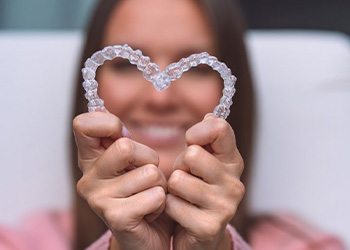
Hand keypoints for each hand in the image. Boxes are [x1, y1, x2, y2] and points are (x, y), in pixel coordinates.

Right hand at [73, 111, 171, 249]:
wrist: (148, 236)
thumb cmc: (143, 193)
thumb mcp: (133, 161)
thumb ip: (120, 138)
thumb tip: (102, 109)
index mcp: (91, 160)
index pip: (84, 124)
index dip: (108, 123)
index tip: (122, 135)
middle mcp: (88, 178)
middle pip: (126, 146)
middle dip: (149, 159)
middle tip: (146, 176)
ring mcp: (99, 199)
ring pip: (149, 172)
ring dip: (159, 184)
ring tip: (149, 195)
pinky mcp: (116, 217)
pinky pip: (155, 195)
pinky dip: (162, 202)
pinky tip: (151, 212)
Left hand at [165, 113, 244, 249]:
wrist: (198, 234)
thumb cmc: (196, 190)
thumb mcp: (200, 161)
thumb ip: (206, 139)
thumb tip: (210, 115)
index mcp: (232, 162)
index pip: (220, 129)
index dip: (198, 131)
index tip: (191, 141)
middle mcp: (234, 182)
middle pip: (193, 154)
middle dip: (180, 165)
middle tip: (186, 177)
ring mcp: (224, 206)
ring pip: (178, 180)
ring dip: (172, 188)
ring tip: (182, 195)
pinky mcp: (209, 226)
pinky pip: (171, 204)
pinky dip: (168, 207)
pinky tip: (180, 213)